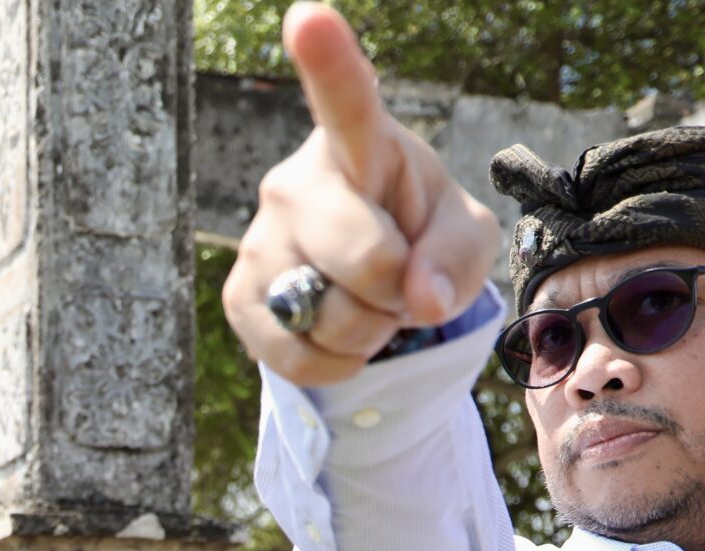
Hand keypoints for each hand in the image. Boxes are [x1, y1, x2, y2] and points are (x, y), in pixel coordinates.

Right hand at [220, 3, 504, 387]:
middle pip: (362, 255)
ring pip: (331, 316)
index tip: (308, 18)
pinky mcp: (239, 296)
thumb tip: (419, 299)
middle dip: (398, 289)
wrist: (370, 283)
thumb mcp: (465, 237)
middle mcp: (295, 183)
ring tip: (364, 301)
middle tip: (400, 278)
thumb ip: (455, 258)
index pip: (346, 103)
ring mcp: (258, 240)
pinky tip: (336, 333)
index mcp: (360, 144)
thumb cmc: (421, 235)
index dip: (327, 62)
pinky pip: (299, 356)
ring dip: (368, 330)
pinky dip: (336, 363)